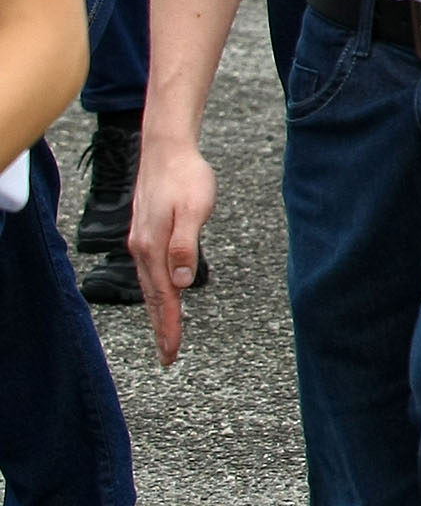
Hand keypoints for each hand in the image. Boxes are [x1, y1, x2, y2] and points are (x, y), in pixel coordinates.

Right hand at [128, 139, 216, 365]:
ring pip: (150, 285)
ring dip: (159, 311)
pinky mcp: (145, 233)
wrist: (167, 149)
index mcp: (153, 248)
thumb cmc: (186, 177)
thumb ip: (185, 246)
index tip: (171, 353)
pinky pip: (149, 271)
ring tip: (166, 334)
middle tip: (168, 356)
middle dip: (162, 327)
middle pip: (153, 297)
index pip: (164, 297)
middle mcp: (142, 249)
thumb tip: (181, 283)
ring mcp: (141, 241)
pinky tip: (163, 295)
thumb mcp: (194, 210)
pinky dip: (155, 290)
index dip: (169, 327)